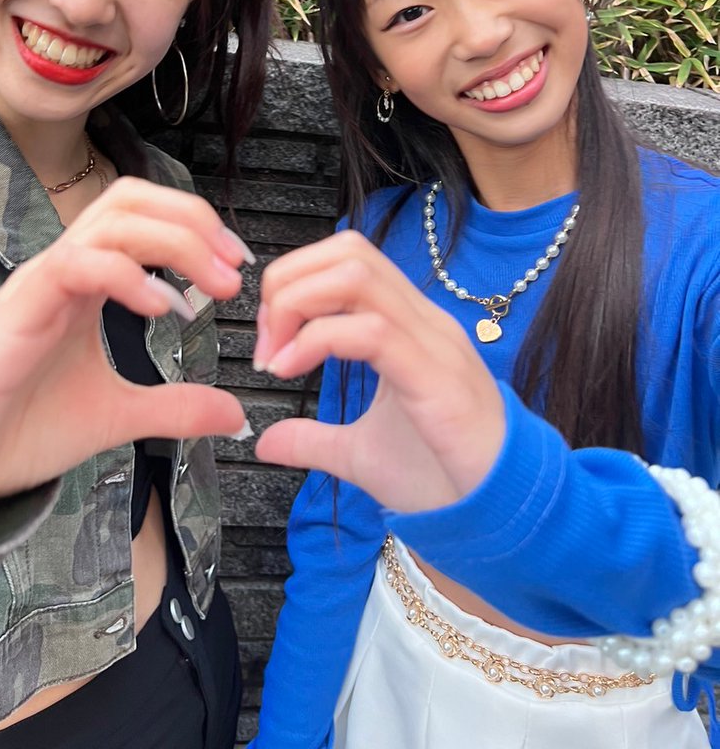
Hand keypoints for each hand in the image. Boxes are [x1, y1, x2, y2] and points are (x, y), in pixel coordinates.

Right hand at [0, 178, 248, 525]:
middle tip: (235, 267)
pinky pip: (77, 264)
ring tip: (214, 288)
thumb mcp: (119, 416)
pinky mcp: (18, 308)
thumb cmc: (19, 431)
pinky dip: (127, 275)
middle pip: (131, 198)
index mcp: (88, 281)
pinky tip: (162, 310)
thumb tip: (237, 414)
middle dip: (193, 220)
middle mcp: (65, 268)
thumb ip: (175, 407)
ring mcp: (40, 282)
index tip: (239, 268)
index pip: (144, 215)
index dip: (198, 228)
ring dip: (175, 242)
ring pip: (110, 219)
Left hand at [252, 230, 505, 512]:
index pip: (347, 258)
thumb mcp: (358, 454)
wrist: (501, 516)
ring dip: (298, 303)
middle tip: (267, 342)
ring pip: (357, 275)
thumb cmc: (443, 478)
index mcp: (407, 325)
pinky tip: (292, 371)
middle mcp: (422, 321)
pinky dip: (317, 340)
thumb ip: (313, 438)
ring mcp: (433, 343)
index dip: (295, 280)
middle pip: (348, 250)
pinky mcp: (436, 377)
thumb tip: (265, 439)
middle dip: (290, 282)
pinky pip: (373, 330)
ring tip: (276, 356)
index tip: (269, 337)